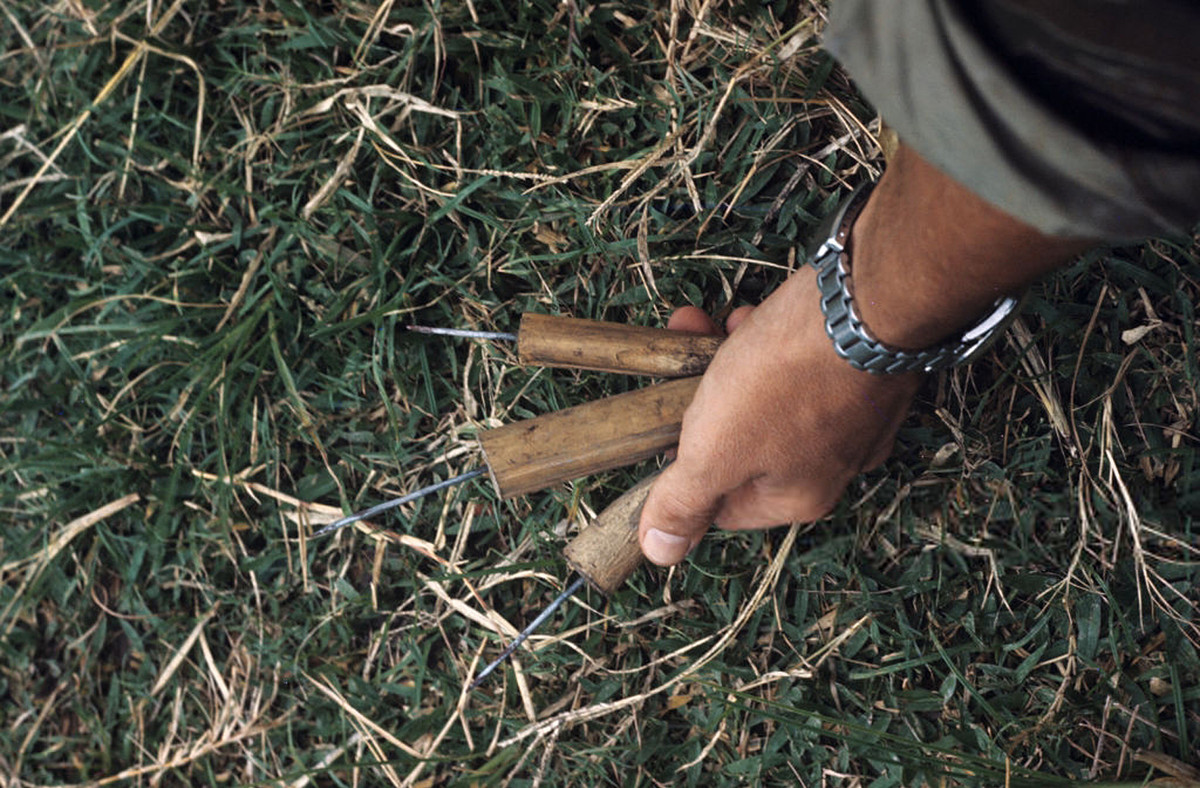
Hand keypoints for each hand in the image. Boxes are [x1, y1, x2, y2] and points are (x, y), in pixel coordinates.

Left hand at [636, 267, 921, 565]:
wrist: (865, 303)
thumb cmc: (786, 382)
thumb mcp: (715, 451)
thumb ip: (685, 502)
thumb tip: (659, 551)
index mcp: (799, 497)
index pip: (724, 508)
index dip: (684, 471)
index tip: (663, 428)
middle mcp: (833, 464)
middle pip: (743, 444)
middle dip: (701, 401)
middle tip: (677, 363)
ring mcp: (854, 414)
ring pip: (769, 397)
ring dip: (726, 362)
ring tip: (702, 325)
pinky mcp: (863, 366)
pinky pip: (802, 365)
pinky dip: (768, 342)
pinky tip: (750, 317)